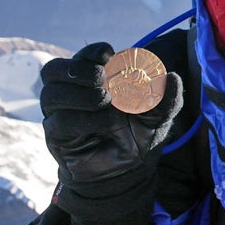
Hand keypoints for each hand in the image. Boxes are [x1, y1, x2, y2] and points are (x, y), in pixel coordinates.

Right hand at [39, 42, 183, 221]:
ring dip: (80, 94)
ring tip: (105, 99)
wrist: (129, 172)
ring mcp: (59, 114)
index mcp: (92, 80)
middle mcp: (70, 94)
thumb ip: (165, 97)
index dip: (92, 53)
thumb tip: (172, 77)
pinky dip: (84, 119)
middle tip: (102, 77)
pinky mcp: (57, 137)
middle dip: (77, 69)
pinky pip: (60, 122)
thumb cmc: (139, 134)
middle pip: (53, 70)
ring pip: (52, 95)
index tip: (109, 55)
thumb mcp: (157, 115)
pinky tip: (107, 122)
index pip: (81, 57)